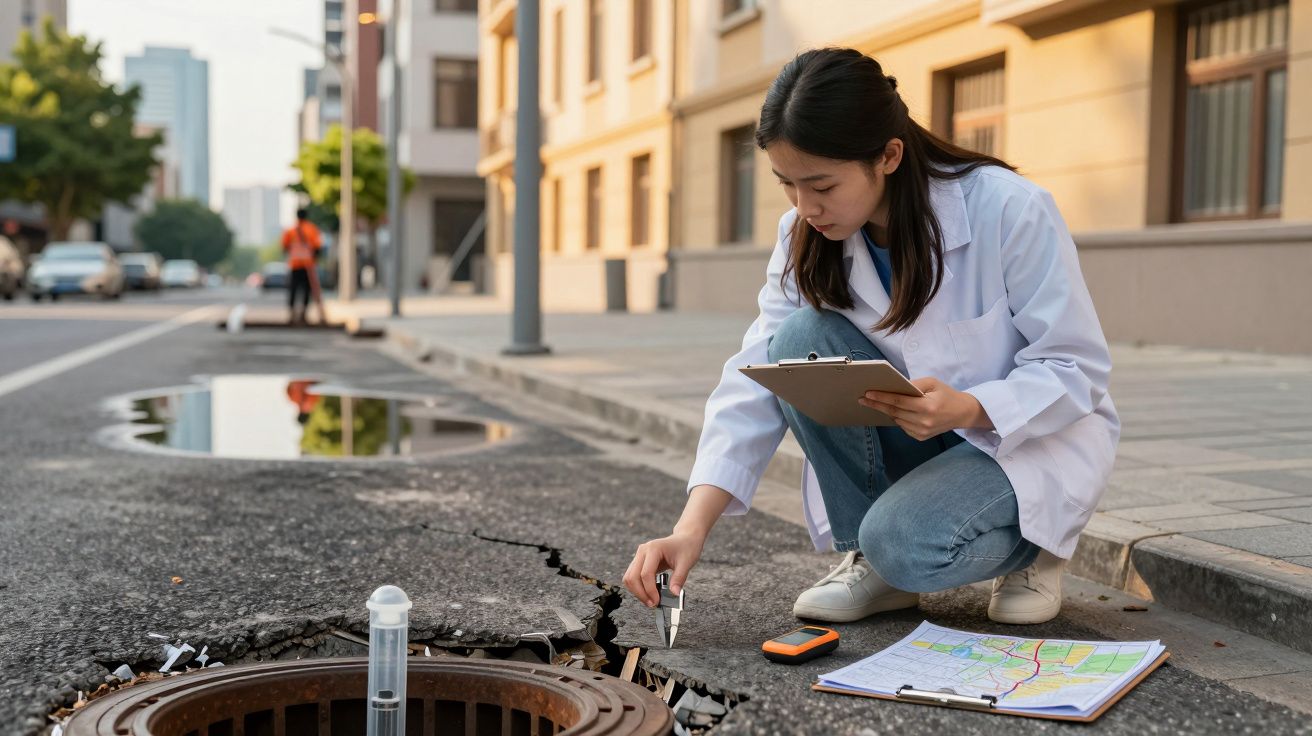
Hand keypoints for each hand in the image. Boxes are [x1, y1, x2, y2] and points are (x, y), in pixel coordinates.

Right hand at [622, 531, 704, 606]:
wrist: (685, 538)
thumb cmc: (687, 547)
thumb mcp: (686, 563)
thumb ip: (679, 579)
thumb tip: (674, 594)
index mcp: (654, 548)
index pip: (645, 574)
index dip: (650, 590)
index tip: (657, 602)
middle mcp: (643, 551)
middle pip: (632, 577)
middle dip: (641, 593)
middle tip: (652, 604)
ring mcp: (639, 555)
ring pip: (629, 578)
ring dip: (637, 592)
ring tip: (650, 600)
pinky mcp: (639, 561)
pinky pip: (633, 576)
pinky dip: (638, 587)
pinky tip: (649, 593)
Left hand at [860, 377, 991, 440]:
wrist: (962, 413)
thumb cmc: (946, 394)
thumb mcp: (933, 383)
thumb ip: (914, 384)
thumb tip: (894, 386)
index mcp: (928, 406)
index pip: (899, 401)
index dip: (882, 397)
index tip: (868, 394)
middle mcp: (924, 421)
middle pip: (894, 412)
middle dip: (877, 404)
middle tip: (863, 399)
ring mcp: (922, 432)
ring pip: (897, 420)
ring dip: (886, 411)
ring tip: (875, 402)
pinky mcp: (921, 437)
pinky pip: (903, 426)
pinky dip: (897, 418)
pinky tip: (893, 411)